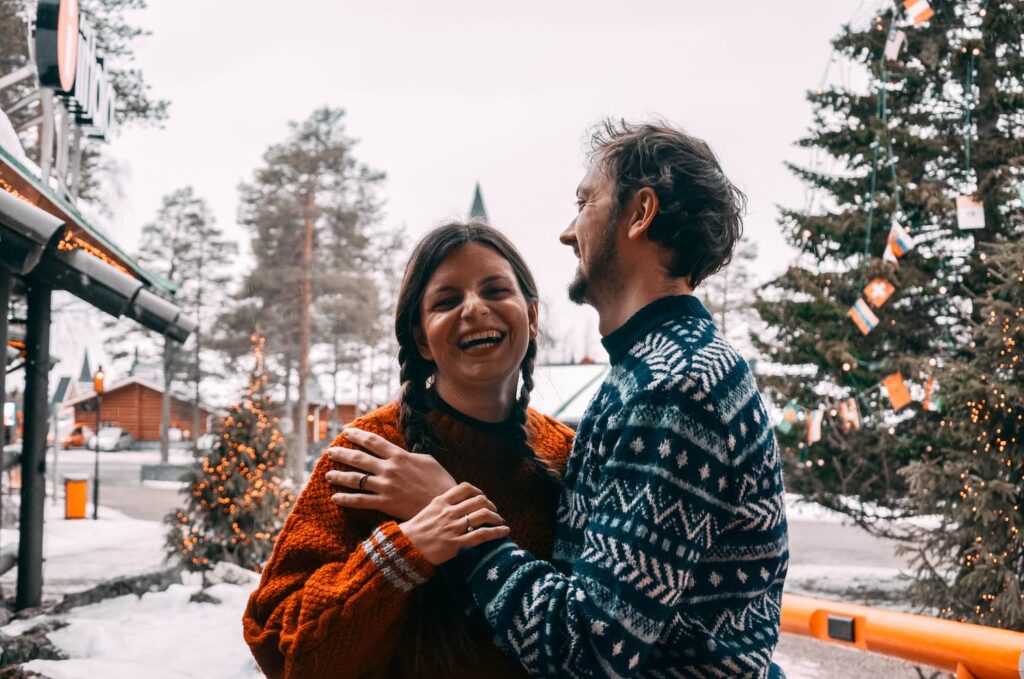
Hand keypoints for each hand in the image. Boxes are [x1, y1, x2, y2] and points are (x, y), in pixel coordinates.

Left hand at [326, 427, 457, 519]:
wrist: (444, 503)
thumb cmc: (439, 481)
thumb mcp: (427, 460)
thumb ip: (409, 455)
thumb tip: (399, 452)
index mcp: (399, 455)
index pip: (373, 441)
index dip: (357, 435)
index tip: (345, 431)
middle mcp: (389, 468)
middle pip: (359, 458)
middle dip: (341, 453)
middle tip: (330, 452)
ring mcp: (385, 486)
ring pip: (355, 479)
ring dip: (338, 475)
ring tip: (328, 474)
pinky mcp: (385, 503)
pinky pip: (360, 500)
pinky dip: (345, 499)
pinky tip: (335, 497)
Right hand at [399, 483, 509, 564]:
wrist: (404, 548)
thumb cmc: (416, 530)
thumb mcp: (428, 510)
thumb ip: (443, 505)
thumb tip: (458, 504)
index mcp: (441, 502)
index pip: (465, 488)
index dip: (478, 491)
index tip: (482, 498)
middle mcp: (449, 512)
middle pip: (478, 500)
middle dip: (491, 505)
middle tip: (494, 511)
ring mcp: (453, 527)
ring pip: (483, 516)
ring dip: (496, 517)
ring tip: (500, 522)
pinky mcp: (456, 543)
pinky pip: (482, 535)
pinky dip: (497, 532)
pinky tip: (504, 532)